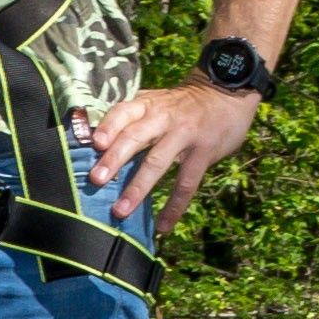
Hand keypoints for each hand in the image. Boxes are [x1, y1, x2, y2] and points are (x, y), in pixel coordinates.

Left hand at [74, 76, 260, 228]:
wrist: (226, 93)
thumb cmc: (181, 104)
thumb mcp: (156, 101)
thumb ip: (131, 117)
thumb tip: (92, 141)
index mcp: (148, 105)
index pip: (124, 112)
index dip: (109, 126)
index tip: (95, 143)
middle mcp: (164, 118)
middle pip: (136, 137)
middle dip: (115, 159)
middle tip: (96, 180)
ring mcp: (185, 135)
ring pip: (158, 162)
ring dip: (138, 188)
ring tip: (120, 211)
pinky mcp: (204, 153)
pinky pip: (186, 183)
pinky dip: (174, 207)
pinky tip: (163, 226)